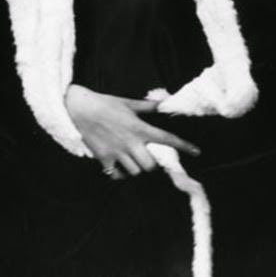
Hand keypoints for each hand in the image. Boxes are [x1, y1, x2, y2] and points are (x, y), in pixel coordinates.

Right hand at [64, 84, 200, 179]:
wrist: (79, 108)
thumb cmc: (104, 103)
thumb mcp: (127, 102)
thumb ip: (147, 106)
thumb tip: (164, 103)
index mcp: (139, 127)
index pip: (166, 138)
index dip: (184, 146)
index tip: (196, 152)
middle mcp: (130, 142)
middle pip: (151, 165)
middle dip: (153, 164)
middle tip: (148, 157)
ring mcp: (117, 152)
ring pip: (136, 171)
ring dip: (137, 168)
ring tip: (133, 160)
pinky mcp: (104, 158)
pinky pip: (118, 174)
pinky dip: (121, 173)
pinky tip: (120, 166)